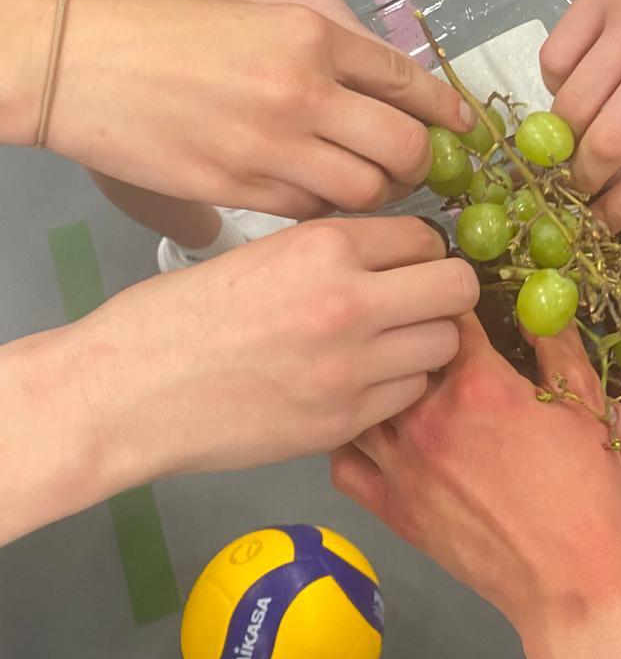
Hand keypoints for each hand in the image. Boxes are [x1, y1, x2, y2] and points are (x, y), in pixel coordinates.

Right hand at [47, 0, 472, 215]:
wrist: (89, 65)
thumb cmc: (175, 36)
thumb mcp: (265, 21)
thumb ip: (329, 55)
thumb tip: (392, 96)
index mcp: (314, 34)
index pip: (407, 79)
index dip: (445, 112)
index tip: (464, 131)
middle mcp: (304, 87)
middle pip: (403, 146)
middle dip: (420, 168)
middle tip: (416, 175)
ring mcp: (273, 141)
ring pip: (365, 191)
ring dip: (378, 200)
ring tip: (371, 198)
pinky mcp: (240, 186)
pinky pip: (311, 212)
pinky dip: (325, 213)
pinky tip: (317, 203)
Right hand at [68, 218, 477, 486]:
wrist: (128, 392)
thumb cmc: (176, 318)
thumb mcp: (260, 255)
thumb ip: (331, 254)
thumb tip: (390, 257)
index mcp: (324, 247)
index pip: (426, 237)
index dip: (422, 251)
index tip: (410, 264)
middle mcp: (349, 302)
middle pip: (455, 289)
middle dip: (443, 293)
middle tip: (417, 303)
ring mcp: (351, 368)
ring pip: (443, 346)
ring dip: (424, 343)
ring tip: (386, 344)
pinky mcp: (343, 421)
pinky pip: (409, 395)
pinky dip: (396, 387)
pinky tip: (360, 381)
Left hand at [332, 319, 620, 633]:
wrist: (571, 578)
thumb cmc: (586, 488)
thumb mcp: (583, 403)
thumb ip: (554, 344)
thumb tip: (538, 300)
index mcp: (477, 384)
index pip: (444, 315)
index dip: (449, 299)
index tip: (453, 296)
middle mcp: (427, 418)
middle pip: (393, 354)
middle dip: (407, 338)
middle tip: (421, 337)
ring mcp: (402, 466)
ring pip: (361, 404)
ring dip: (375, 386)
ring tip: (393, 382)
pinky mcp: (392, 509)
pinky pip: (344, 464)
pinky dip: (353, 441)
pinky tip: (375, 434)